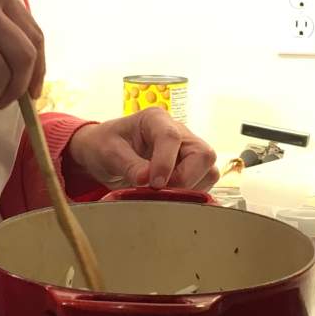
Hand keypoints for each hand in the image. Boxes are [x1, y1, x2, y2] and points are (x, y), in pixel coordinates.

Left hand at [65, 108, 219, 191]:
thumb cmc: (105, 145)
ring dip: (190, 187)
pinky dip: (192, 193)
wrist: (105, 153)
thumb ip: (128, 165)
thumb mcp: (109, 152)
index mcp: (155, 119)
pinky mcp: (191, 167)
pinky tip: (170, 196)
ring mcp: (187, 150)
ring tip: (163, 193)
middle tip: (160, 189)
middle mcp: (178, 132)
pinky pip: (204, 182)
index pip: (171, 137)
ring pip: (209, 169)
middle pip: (203, 153)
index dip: (165, 163)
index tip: (154, 184)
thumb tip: (147, 179)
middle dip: (186, 177)